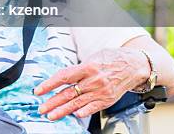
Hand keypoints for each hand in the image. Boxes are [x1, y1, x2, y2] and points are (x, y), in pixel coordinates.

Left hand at [35, 48, 150, 119]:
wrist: (135, 65)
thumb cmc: (112, 58)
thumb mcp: (92, 57)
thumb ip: (78, 69)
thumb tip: (62, 78)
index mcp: (88, 67)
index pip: (63, 77)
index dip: (49, 84)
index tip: (38, 91)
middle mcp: (94, 80)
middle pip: (68, 93)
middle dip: (52, 102)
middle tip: (41, 108)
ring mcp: (101, 91)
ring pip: (77, 103)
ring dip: (62, 111)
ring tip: (51, 115)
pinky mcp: (108, 100)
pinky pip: (93, 107)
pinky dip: (83, 112)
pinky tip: (75, 116)